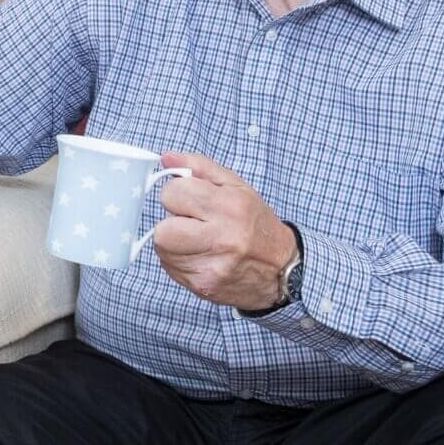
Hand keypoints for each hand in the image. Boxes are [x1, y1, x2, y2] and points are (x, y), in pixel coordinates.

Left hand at [154, 151, 297, 310]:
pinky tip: (198, 254)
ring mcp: (212, 267)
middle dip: (170, 222)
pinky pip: (169, 268)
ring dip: (172, 241)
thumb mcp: (236, 186)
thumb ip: (199, 167)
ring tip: (195, 238)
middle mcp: (222, 239)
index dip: (176, 193)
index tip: (189, 197)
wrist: (280, 268)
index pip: (173, 194)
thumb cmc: (255, 223)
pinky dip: (177, 259)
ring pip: (163, 250)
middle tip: (188, 221)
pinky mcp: (203, 287)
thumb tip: (166, 158)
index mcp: (230, 207)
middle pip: (163, 230)